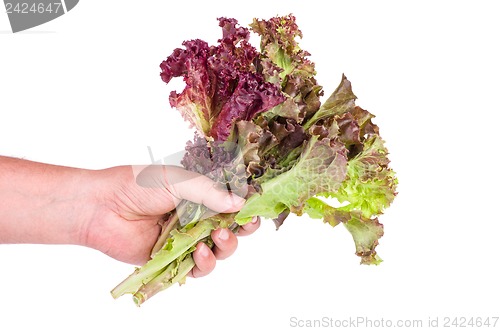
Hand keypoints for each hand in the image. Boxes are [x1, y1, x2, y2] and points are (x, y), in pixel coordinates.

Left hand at [81, 165, 259, 276]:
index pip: (232, 202)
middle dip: (242, 228)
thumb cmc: (137, 186)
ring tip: (219, 237)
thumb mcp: (178, 180)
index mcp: (199, 194)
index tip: (257, 208)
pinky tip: (201, 253)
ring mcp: (186, 238)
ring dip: (226, 246)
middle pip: (232, 227)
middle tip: (244, 225)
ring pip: (220, 249)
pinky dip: (205, 263)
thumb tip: (240, 204)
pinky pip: (198, 267)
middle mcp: (196, 216)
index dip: (246, 206)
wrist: (102, 207)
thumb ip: (210, 193)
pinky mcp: (174, 258)